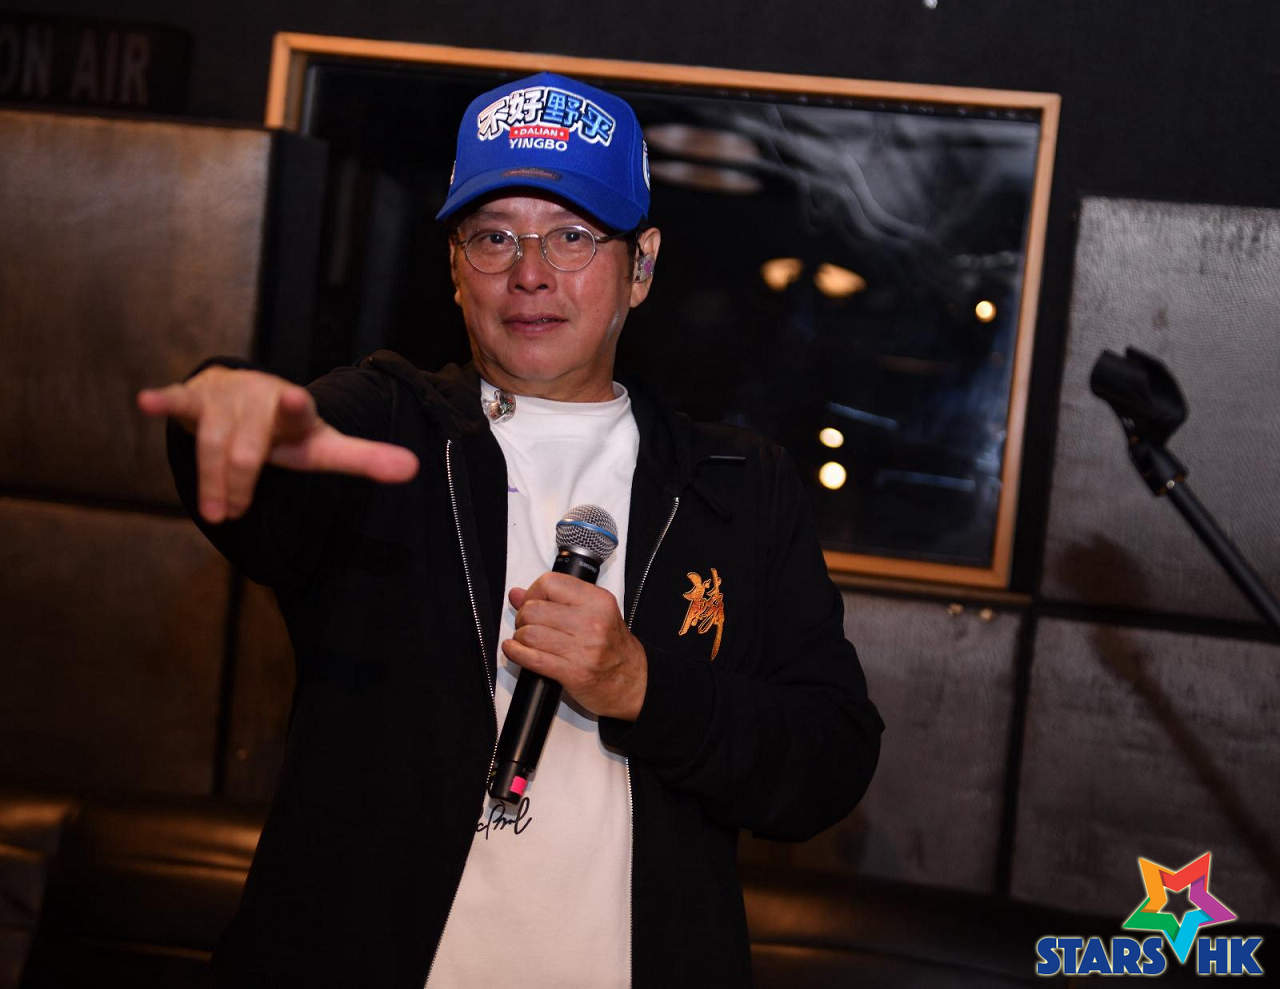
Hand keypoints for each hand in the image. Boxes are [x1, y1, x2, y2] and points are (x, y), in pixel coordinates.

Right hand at [137, 366, 417, 522]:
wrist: (250, 393)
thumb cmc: (289, 429)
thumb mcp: (323, 446)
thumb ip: (364, 458)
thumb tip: (415, 469)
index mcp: (295, 413)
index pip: (297, 414)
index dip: (297, 408)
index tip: (297, 398)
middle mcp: (260, 402)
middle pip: (247, 446)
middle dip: (240, 481)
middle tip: (234, 515)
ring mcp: (226, 400)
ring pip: (212, 442)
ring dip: (210, 479)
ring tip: (214, 514)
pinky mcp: (195, 400)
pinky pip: (178, 401)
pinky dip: (163, 401)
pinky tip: (146, 401)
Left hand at [503, 572, 647, 720]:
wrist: (633, 682)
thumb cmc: (612, 648)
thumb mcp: (594, 614)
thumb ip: (556, 601)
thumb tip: (517, 594)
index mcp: (598, 601)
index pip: (550, 583)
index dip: (533, 592)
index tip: (532, 602)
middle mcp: (592, 622)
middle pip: (534, 609)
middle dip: (523, 618)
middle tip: (528, 625)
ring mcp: (583, 649)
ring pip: (529, 634)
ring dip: (520, 638)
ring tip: (526, 640)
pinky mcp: (573, 672)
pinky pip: (532, 658)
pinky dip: (516, 653)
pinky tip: (515, 651)